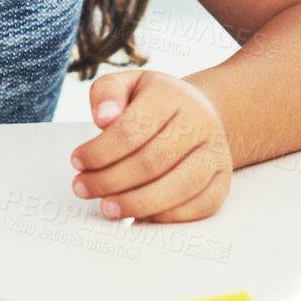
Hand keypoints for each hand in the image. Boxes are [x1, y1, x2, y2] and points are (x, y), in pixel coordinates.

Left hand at [70, 69, 231, 222]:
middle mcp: (200, 122)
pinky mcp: (224, 179)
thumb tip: (102, 118)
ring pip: (180, 186)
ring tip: (108, 208)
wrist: (199, 111)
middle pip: (153, 161)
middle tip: (83, 188)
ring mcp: (216, 152)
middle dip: (110, 181)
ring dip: (138, 203)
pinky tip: (140, 216)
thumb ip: (107, 93)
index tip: (77, 161)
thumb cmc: (154, 102)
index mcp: (171, 95)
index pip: (132, 129)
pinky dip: (170, 216)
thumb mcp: (127, 83)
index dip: (99, 151)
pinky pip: (202, 205)